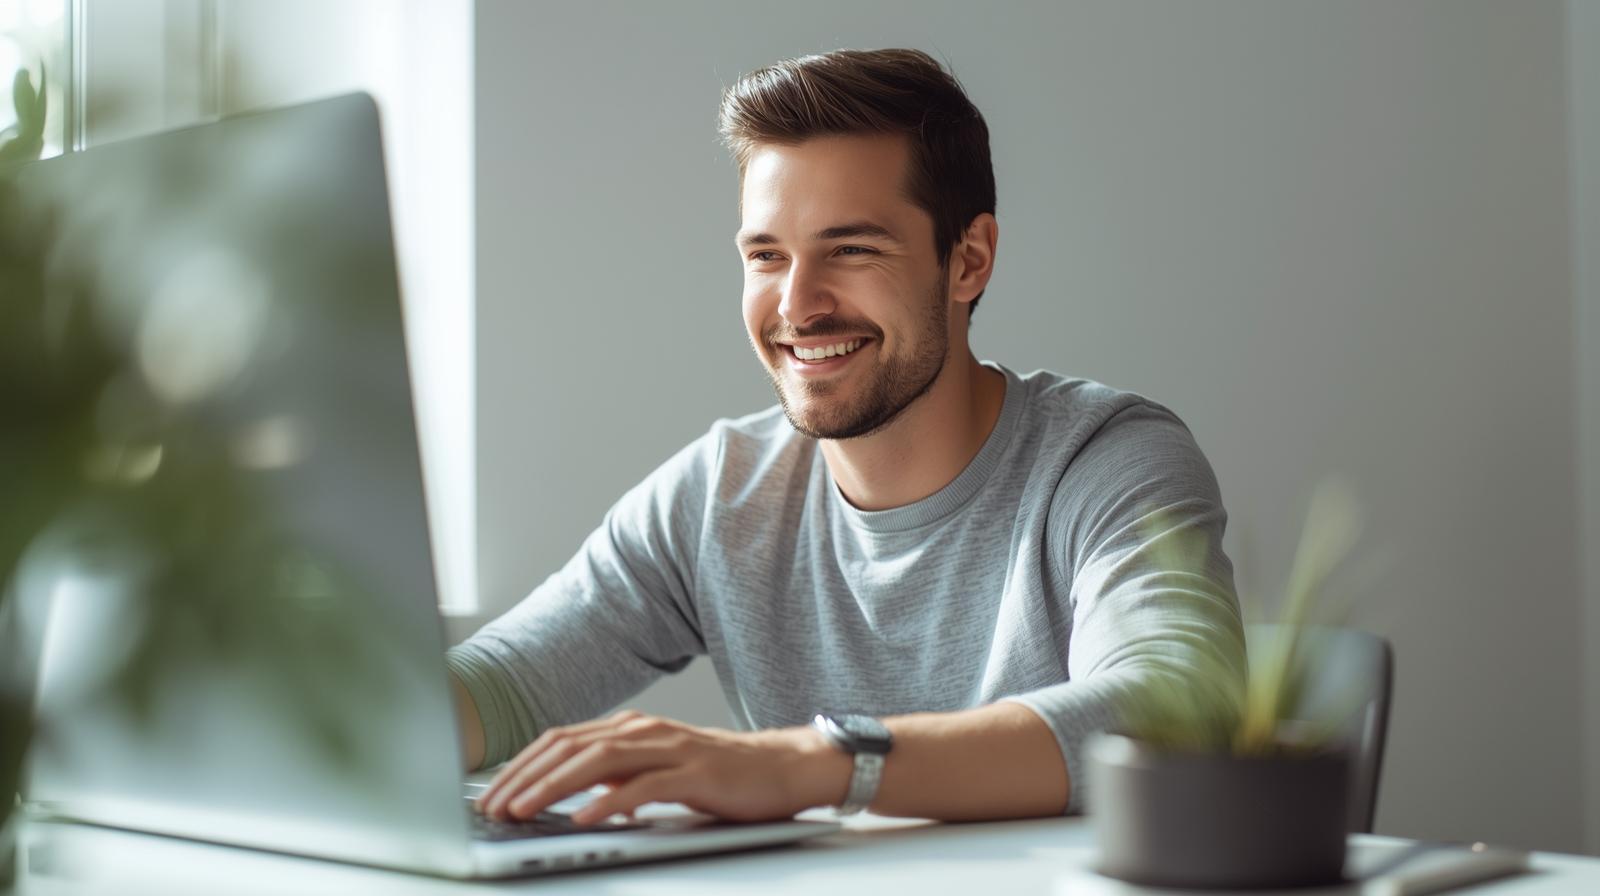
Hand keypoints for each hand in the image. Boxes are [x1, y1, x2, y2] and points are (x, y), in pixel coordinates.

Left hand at [473, 710, 850, 824]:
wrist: (783, 767)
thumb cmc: (720, 774)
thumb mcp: (656, 773)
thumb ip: (617, 779)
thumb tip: (572, 798)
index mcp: (629, 729)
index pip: (560, 741)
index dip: (520, 766)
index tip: (490, 795)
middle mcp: (643, 730)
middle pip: (569, 747)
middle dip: (524, 777)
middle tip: (491, 807)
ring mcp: (669, 748)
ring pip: (598, 761)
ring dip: (553, 787)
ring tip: (522, 810)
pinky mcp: (694, 772)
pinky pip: (644, 786)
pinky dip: (608, 801)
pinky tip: (584, 818)